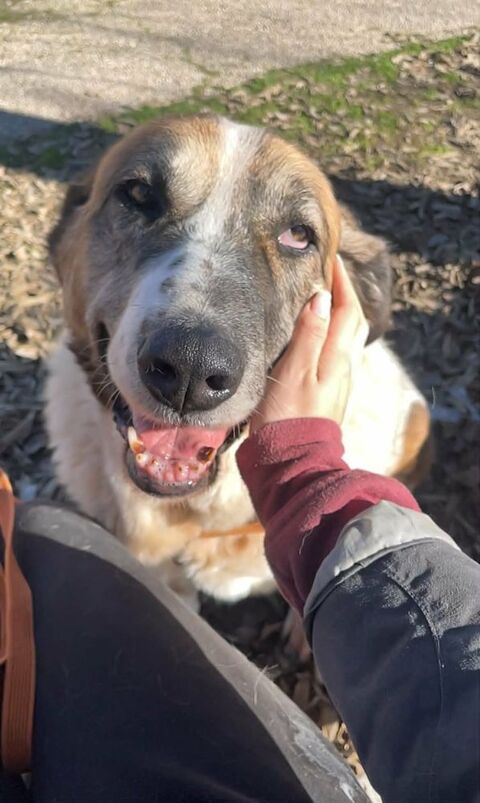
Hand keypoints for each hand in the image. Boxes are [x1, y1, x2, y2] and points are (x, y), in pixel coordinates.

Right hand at [250, 256, 368, 432]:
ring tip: (318, 298)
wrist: (291, 463)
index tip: (330, 258)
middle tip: (326, 274)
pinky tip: (310, 336)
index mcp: (337, 358)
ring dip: (337, 314)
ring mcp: (335, 382)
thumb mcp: (295, 372)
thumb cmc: (288, 418)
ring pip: (344, 338)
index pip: (348, 310)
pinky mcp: (324, 394)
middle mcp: (343, 367)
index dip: (341, 282)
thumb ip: (309, 335)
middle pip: (352, 322)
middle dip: (344, 294)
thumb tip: (322, 297)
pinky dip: (327, 334)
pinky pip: (332, 353)